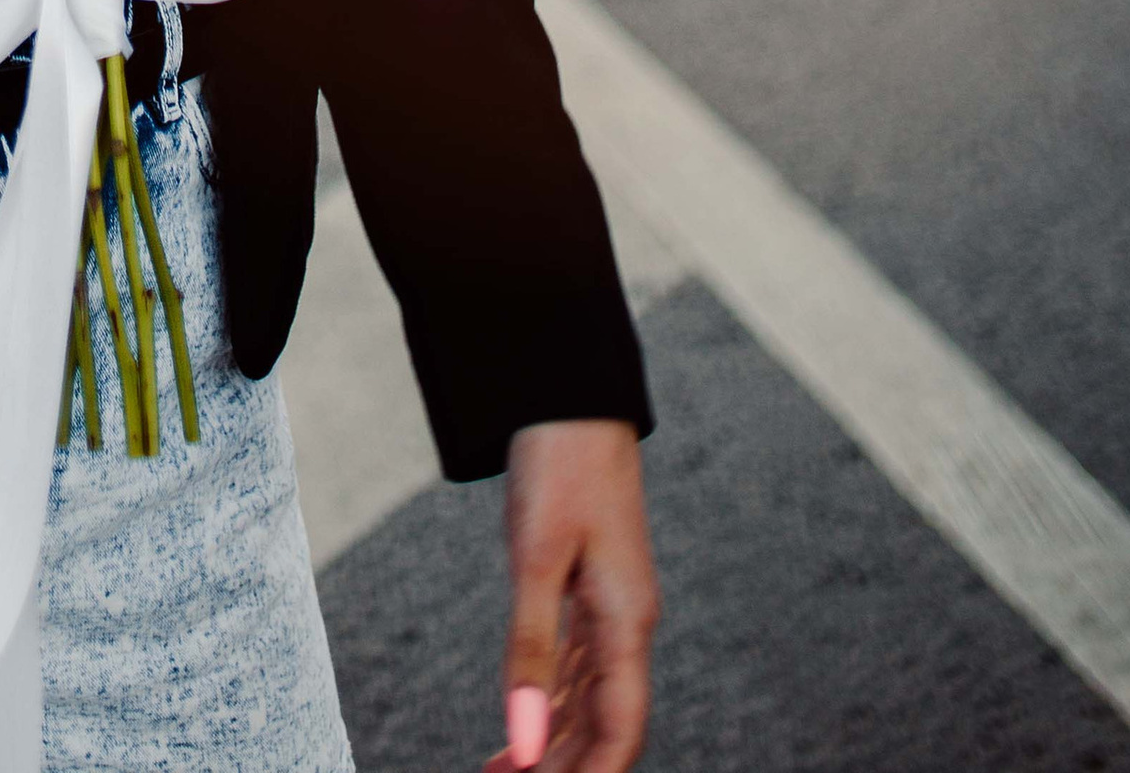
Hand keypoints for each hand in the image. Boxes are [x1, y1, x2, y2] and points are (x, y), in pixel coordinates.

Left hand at [477, 420, 655, 772]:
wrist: (570, 394)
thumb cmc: (558, 467)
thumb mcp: (536, 560)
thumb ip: (530, 650)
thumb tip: (524, 739)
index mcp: (627, 622)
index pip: (621, 730)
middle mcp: (627, 622)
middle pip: (605, 722)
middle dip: (565, 764)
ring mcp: (612, 604)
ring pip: (590, 696)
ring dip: (554, 738)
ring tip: (502, 770)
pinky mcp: (591, 585)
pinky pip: (577, 661)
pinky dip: (550, 697)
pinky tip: (523, 719)